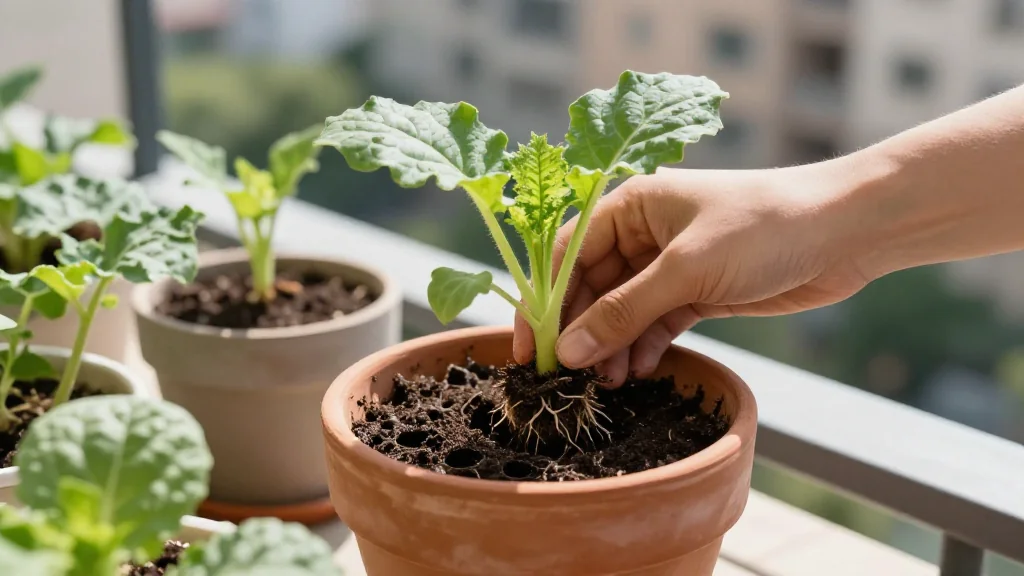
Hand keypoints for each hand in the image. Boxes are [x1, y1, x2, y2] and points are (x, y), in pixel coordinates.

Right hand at [513, 160, 873, 385]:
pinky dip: (643, 347)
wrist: (845, 232)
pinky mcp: (697, 292)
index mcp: (631, 204)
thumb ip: (624, 311)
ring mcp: (670, 264)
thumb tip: (568, 349)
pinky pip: (654, 324)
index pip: (567, 253)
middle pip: (590, 286)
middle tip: (568, 376)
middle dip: (580, 330)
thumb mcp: (686, 269)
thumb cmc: (763, 227)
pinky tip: (638, 371)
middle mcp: (643, 232)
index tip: (529, 347)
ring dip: (611, 345)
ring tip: (607, 382)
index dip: (544, 300)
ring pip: (622, 310)